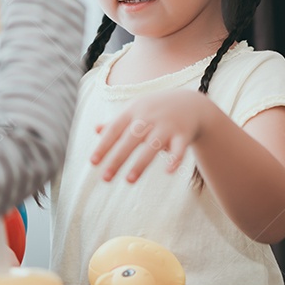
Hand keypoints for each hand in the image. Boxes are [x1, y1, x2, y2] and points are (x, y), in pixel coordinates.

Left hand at [90, 90, 208, 182]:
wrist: (191, 103)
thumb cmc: (157, 109)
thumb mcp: (137, 110)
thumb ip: (117, 122)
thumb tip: (96, 129)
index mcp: (133, 111)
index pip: (115, 129)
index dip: (103, 145)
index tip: (93, 162)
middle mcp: (149, 117)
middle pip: (130, 139)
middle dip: (117, 159)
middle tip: (105, 178)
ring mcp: (167, 125)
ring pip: (152, 146)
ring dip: (140, 163)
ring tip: (129, 181)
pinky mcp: (183, 134)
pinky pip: (179, 148)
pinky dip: (175, 159)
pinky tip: (168, 172)